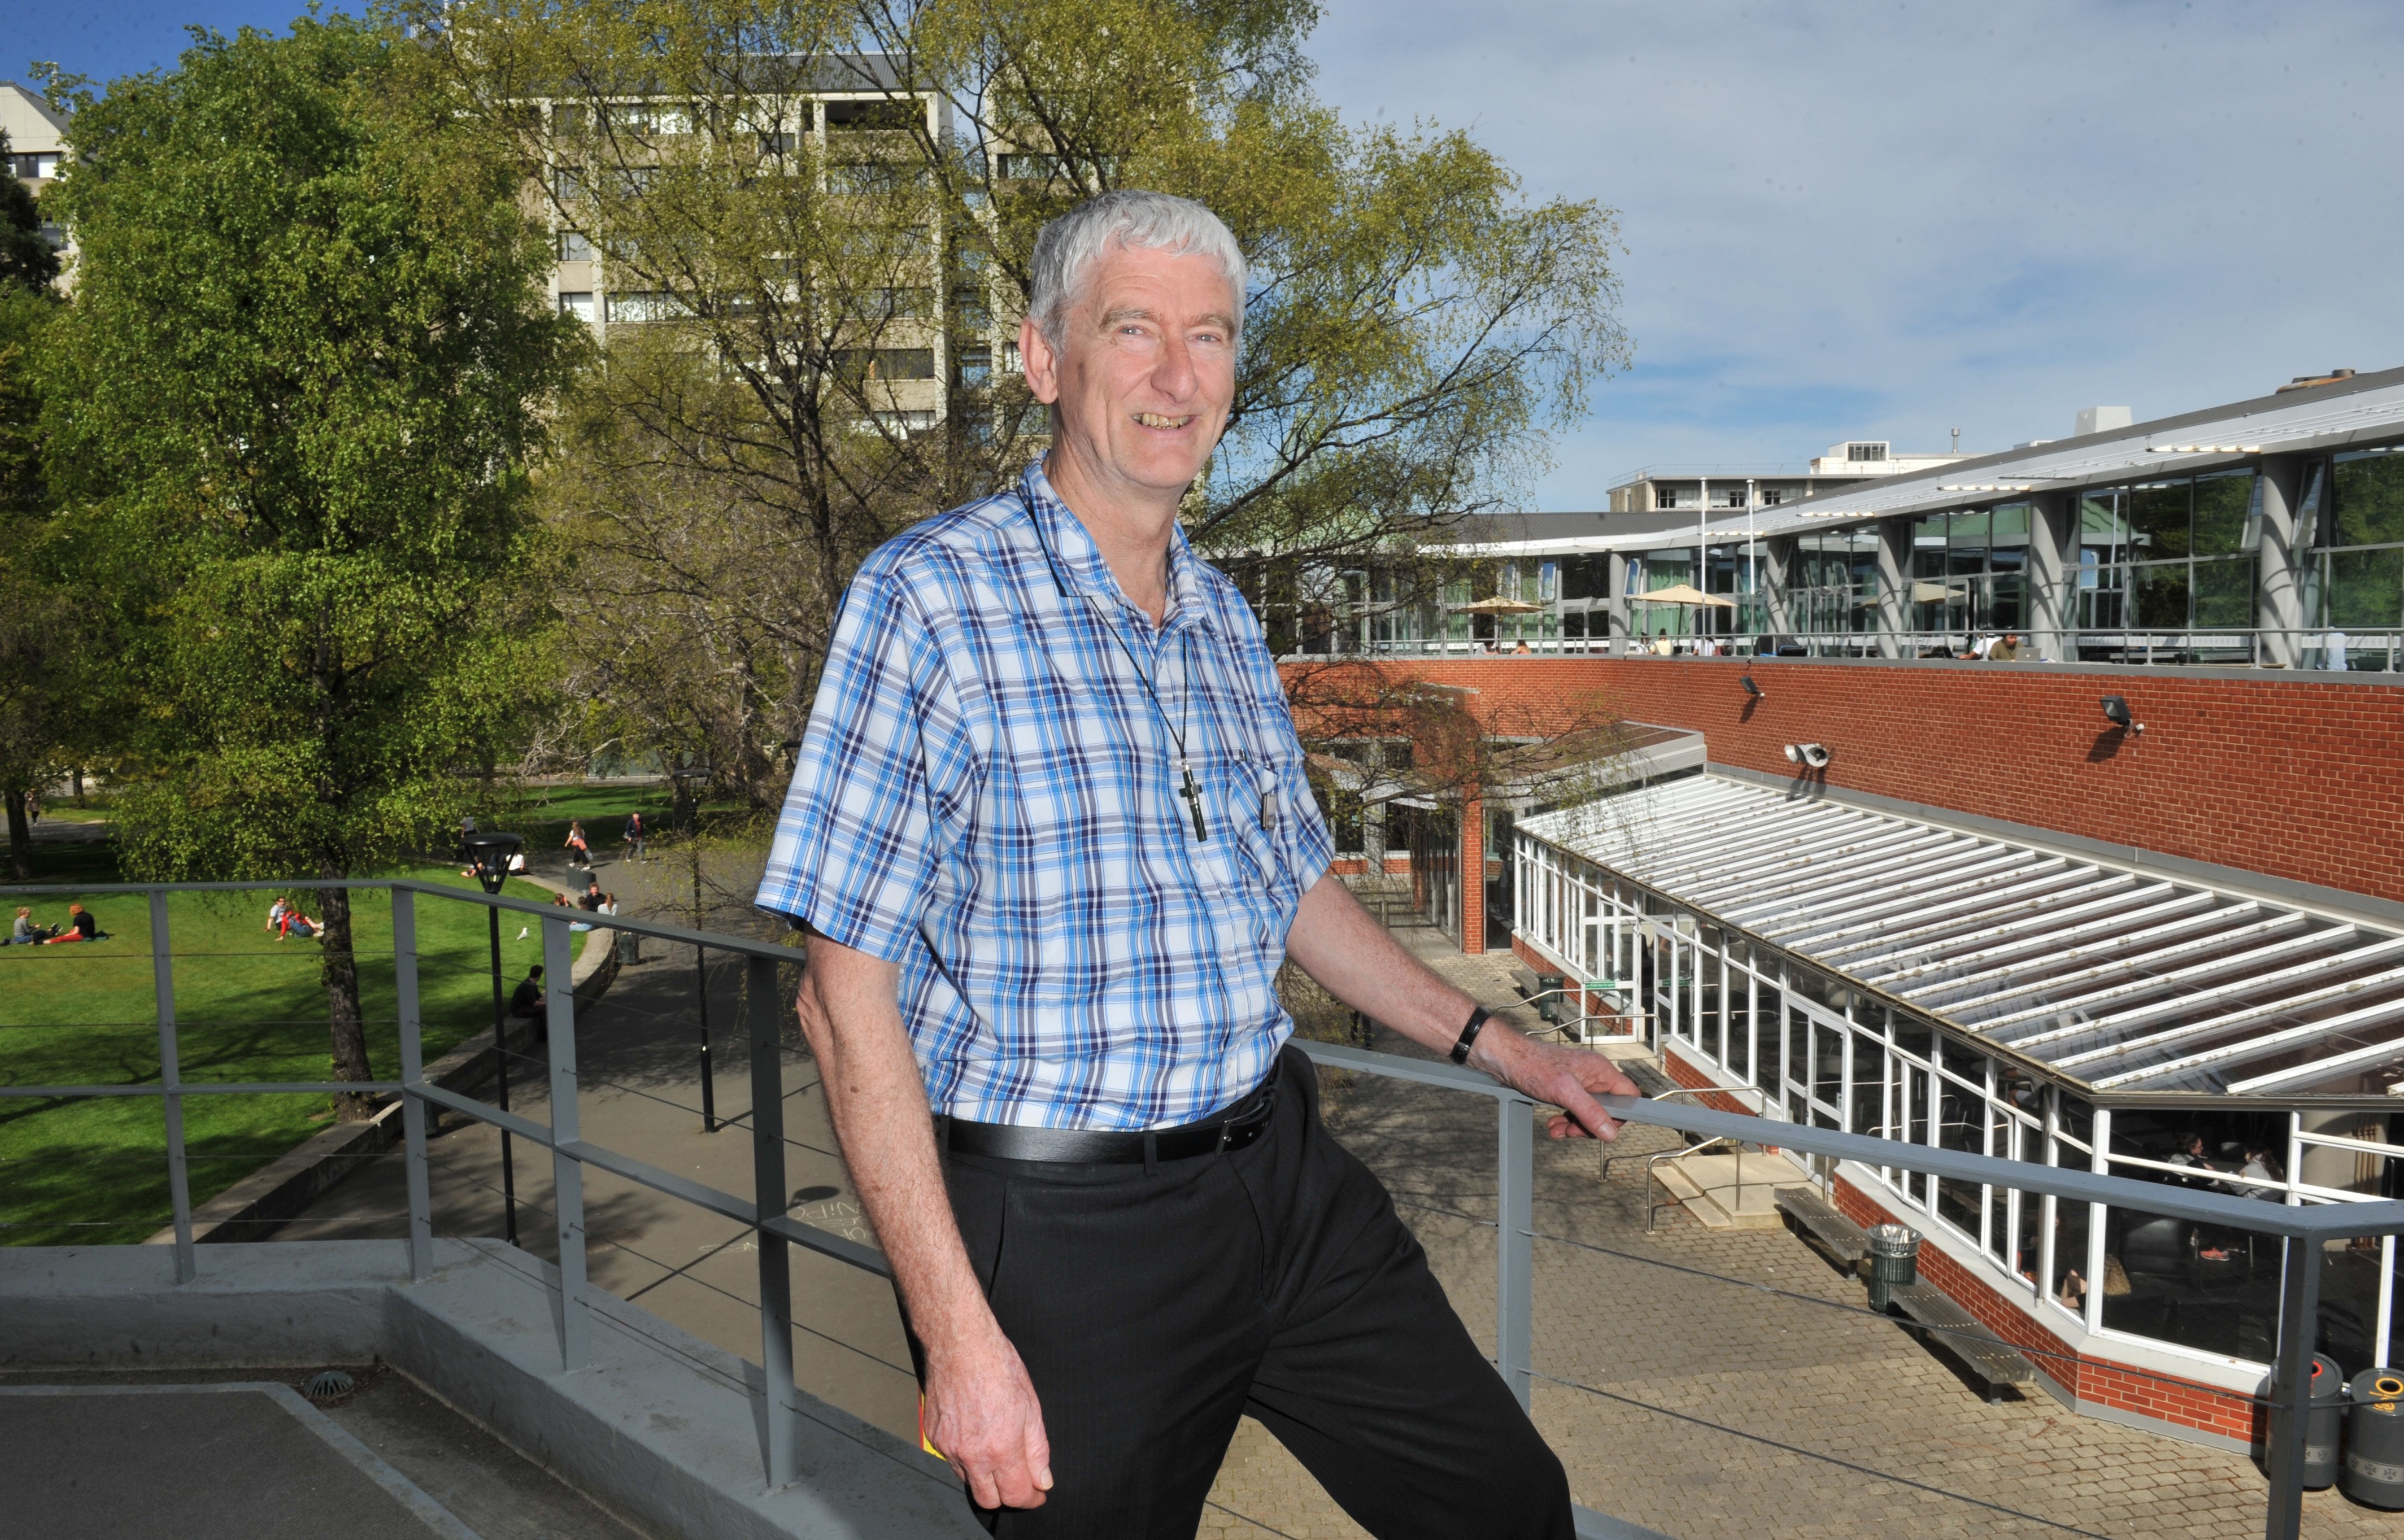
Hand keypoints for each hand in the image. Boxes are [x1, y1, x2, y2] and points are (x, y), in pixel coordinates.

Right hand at [920, 1319, 1053, 1510]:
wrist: (960, 1343)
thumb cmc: (997, 1365)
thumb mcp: (1031, 1406)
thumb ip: (1037, 1449)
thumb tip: (1042, 1478)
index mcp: (1001, 1448)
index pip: (1016, 1495)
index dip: (1031, 1498)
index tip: (1037, 1492)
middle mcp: (972, 1454)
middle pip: (988, 1500)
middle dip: (1007, 1495)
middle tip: (1020, 1480)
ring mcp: (949, 1448)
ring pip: (969, 1480)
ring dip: (986, 1475)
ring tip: (998, 1448)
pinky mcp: (935, 1437)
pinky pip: (953, 1460)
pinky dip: (967, 1456)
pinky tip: (977, 1432)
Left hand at [1471, 1031, 1639, 1140]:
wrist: (1505, 1057)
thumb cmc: (1532, 1065)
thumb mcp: (1564, 1092)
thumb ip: (1589, 1112)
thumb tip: (1610, 1132)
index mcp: (1601, 1071)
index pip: (1629, 1096)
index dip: (1620, 1116)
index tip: (1602, 1128)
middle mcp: (1594, 1076)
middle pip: (1608, 1109)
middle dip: (1590, 1125)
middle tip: (1572, 1132)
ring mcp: (1580, 1082)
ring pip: (1589, 1112)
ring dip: (1574, 1126)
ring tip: (1557, 1130)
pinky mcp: (1566, 1089)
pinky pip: (1575, 1110)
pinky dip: (1566, 1120)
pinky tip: (1553, 1124)